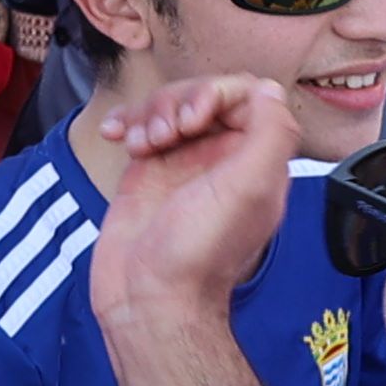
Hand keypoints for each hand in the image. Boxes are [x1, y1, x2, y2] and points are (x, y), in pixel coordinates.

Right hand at [82, 70, 304, 330]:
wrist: (148, 297)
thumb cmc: (198, 253)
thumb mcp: (248, 189)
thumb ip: (270, 134)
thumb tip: (269, 89)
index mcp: (256, 161)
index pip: (246, 96)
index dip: (216, 94)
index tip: (195, 119)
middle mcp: (222, 159)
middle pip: (203, 94)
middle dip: (178, 102)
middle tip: (166, 135)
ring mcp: (183, 164)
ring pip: (168, 107)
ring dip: (149, 114)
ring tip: (142, 145)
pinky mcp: (147, 172)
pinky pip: (139, 127)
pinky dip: (126, 122)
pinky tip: (115, 134)